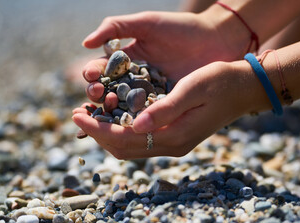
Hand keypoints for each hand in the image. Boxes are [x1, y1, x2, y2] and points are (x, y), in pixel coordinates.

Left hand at [73, 61, 256, 158]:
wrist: (244, 89)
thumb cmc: (221, 83)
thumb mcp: (193, 89)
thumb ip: (165, 109)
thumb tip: (134, 124)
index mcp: (175, 136)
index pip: (125, 139)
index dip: (97, 129)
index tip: (76, 115)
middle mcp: (172, 145)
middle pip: (123, 148)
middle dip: (96, 133)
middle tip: (76, 114)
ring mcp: (174, 142)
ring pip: (130, 147)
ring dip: (106, 133)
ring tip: (88, 115)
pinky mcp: (175, 135)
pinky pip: (140, 140)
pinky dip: (121, 130)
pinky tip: (112, 115)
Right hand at [82, 10, 245, 110]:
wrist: (215, 40)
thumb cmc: (181, 28)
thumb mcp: (147, 23)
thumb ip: (116, 27)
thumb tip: (85, 43)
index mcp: (126, 60)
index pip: (101, 71)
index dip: (92, 75)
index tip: (92, 78)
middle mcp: (133, 79)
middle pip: (107, 92)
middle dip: (97, 95)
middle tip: (97, 94)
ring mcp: (147, 95)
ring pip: (123, 107)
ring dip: (112, 109)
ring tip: (110, 106)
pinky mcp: (163, 106)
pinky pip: (145, 116)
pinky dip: (135, 120)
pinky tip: (129, 122)